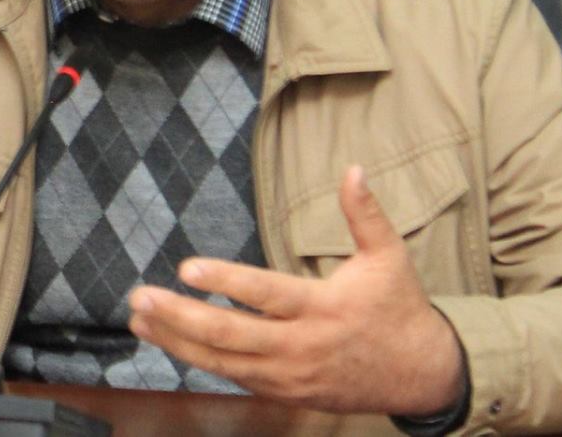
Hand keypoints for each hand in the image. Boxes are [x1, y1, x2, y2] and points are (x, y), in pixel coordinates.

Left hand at [128, 165, 464, 415]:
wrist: (423, 376)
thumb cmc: (399, 309)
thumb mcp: (389, 258)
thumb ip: (366, 214)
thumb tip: (354, 168)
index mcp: (324, 307)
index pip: (266, 294)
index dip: (226, 282)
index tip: (186, 268)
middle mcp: (302, 345)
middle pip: (232, 334)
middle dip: (180, 316)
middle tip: (140, 296)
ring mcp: (291, 374)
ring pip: (224, 361)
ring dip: (176, 339)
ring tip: (138, 317)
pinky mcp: (285, 392)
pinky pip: (234, 376)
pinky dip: (197, 359)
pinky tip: (166, 339)